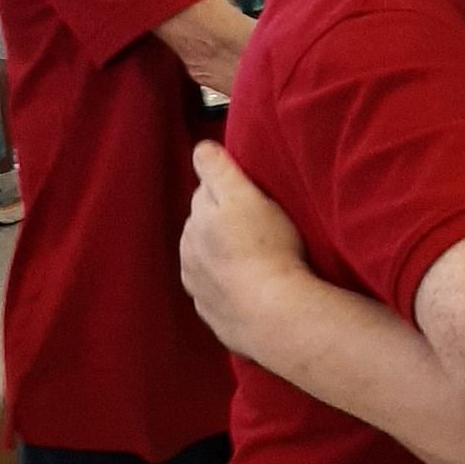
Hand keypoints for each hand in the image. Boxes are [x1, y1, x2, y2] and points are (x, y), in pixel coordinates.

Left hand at [181, 143, 308, 355]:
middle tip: (259, 227)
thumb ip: (217, 169)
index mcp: (197, 221)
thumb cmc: (268, 249)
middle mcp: (190, 252)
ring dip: (223, 255)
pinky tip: (251, 286)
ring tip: (257, 259)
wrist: (274, 313)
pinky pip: (218, 292)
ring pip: (207, 259)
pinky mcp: (212, 314)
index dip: (228, 190)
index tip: (250, 195)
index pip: (206, 192)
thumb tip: (200, 150)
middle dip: (222, 222)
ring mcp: (199, 286)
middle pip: (204, 226)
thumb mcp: (244, 196)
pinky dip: (228, 286)